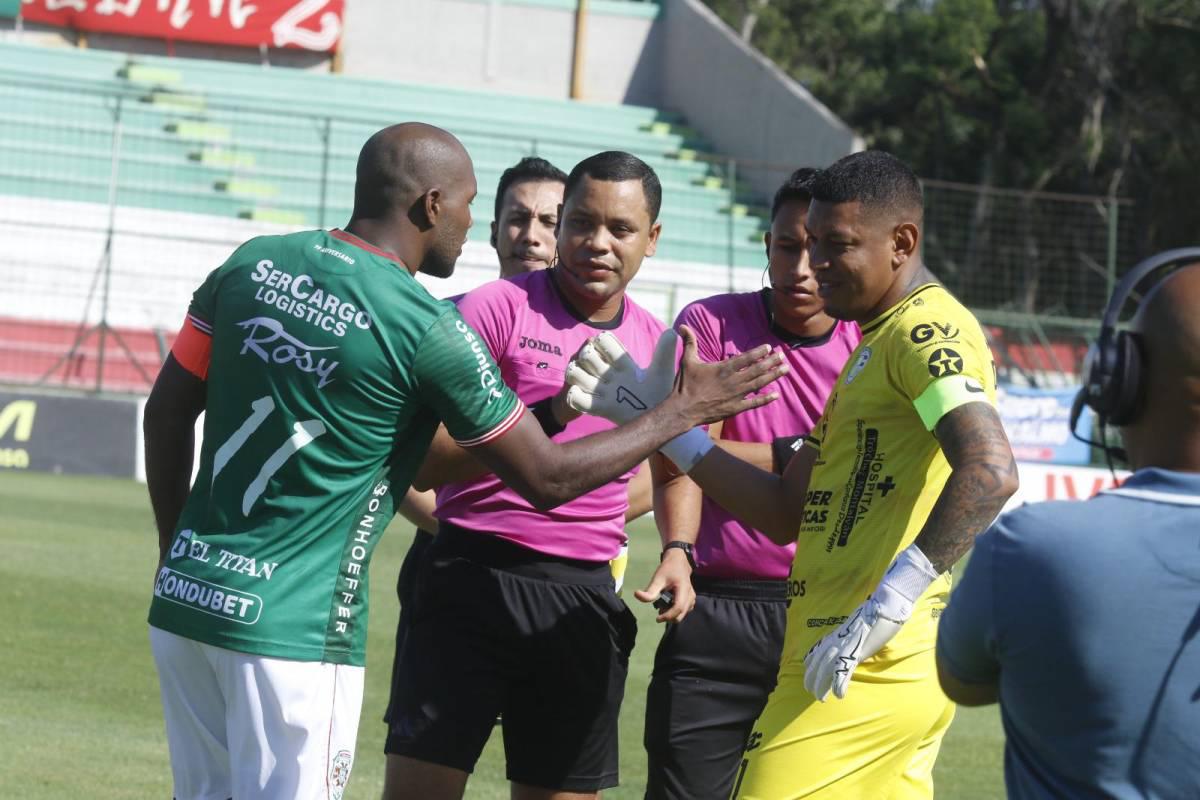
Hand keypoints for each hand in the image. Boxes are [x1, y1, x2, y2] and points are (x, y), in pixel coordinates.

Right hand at [565, 329, 678, 423]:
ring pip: (574, 373)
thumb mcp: (662, 370)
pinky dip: (575, 396)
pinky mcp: (597, 408)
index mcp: (622, 362)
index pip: (604, 341)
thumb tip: (672, 331)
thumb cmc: (659, 393)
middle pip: (586, 354)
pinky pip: (575, 398)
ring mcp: (600, 390)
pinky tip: (585, 397)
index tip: (616, 354)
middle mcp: (607, 374)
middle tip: (603, 368)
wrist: (657, 421)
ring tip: (590, 381)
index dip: (604, 341)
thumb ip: (665, 351)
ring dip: (577, 373)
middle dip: (588, 355)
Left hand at [634, 548, 695, 623]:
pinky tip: (669, 603)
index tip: (657, 618)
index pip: (678, 608)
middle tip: (659, 609)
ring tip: (663, 604)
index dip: (668, 615)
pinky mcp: (691, 599)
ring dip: (672, 614)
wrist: (678, 562)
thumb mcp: (658, 578)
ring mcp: (692, 598)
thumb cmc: (668, 569)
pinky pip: (684, 610)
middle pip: (681, 614)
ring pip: (683, 614)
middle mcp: (690, 596)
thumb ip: (650, 590)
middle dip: (669, 616)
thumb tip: (637, 595)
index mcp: (683, 589)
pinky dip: (676, 611)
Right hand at [670, 325, 786, 426]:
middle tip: (782, 356)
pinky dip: (766, 399)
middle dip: (771, 362)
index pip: (746, 358)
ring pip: (759, 384)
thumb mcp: (687, 361)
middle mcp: (733, 381)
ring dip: (773, 376)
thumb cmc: (685, 385)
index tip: (768, 347)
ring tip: (785, 369)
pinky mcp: (735, 408)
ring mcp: (736, 395)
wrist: (682, 410)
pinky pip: (754, 403)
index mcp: (723, 369)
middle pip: (757, 370)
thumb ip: (689, 343)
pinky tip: (776, 395)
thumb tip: (682, 326)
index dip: (758, 352)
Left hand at [802, 596, 903, 701]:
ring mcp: (844, 646)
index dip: (811, 664)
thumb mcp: (857, 629)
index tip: (807, 673)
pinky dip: (840, 684)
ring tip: (821, 698)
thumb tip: (853, 647)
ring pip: (826, 669)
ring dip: (822, 685)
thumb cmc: (875, 616)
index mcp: (837, 636)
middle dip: (813, 679)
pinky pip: (844, 670)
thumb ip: (852, 639)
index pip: (817, 651)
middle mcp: (836, 641)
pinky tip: (839, 695)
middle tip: (811, 692)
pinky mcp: (855, 651)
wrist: (884, 606)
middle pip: (818, 663)